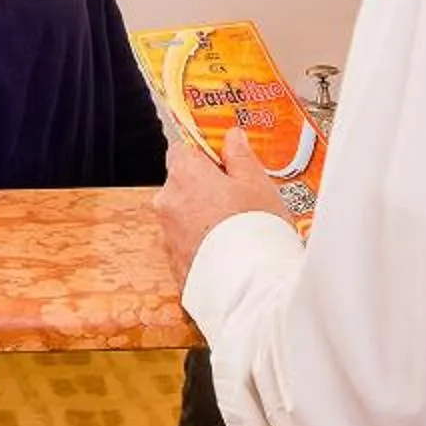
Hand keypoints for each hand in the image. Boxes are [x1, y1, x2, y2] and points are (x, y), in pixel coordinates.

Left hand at [155, 126, 292, 284]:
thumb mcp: (258, 183)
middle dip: (206, 189)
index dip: (206, 156)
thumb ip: (240, 156)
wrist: (251, 288)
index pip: (183, 150)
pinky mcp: (173, 263)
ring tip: (237, 230)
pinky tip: (228, 251)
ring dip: (204, 218)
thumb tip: (232, 138)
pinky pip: (187, 244)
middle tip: (240, 200)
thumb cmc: (256, 231)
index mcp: (185, 174)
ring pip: (184, 216)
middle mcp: (167, 202)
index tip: (226, 164)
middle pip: (183, 184)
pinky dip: (203, 244)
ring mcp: (167, 235)